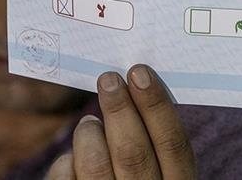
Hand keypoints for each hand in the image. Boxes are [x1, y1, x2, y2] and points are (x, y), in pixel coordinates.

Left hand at [46, 64, 196, 178]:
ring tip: (90, 123)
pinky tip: (75, 157)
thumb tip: (136, 86)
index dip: (157, 105)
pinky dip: (67, 161)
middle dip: (119, 109)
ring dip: (90, 133)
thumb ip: (154, 144)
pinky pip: (67, 179)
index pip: (174, 145)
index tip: (139, 73)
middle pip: (134, 153)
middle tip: (108, 79)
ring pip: (97, 165)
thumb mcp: (161, 175)